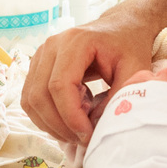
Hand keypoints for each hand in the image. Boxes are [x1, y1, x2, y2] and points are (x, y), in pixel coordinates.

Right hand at [21, 14, 154, 144]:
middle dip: (60, 125)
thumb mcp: (135, 69)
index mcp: (75, 41)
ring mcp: (40, 55)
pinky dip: (46, 117)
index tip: (88, 134)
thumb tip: (96, 127)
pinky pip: (31, 99)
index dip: (71, 116)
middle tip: (83, 139)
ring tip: (77, 130)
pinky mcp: (37, 67)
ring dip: (51, 124)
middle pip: (40, 95)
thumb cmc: (129, 47)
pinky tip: (69, 119)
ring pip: (31, 100)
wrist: (120, 28)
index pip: (60, 85)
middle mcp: (51, 46)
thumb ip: (119, 97)